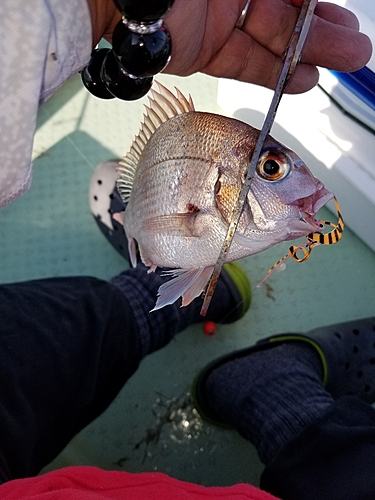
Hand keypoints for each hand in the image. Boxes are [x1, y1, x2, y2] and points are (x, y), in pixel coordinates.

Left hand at [163, 0, 371, 92]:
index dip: (318, 3)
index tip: (345, 16)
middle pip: (287, 13)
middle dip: (323, 30)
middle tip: (353, 47)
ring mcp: (218, 22)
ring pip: (271, 40)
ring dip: (307, 54)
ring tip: (340, 64)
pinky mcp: (203, 52)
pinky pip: (245, 64)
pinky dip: (274, 73)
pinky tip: (303, 80)